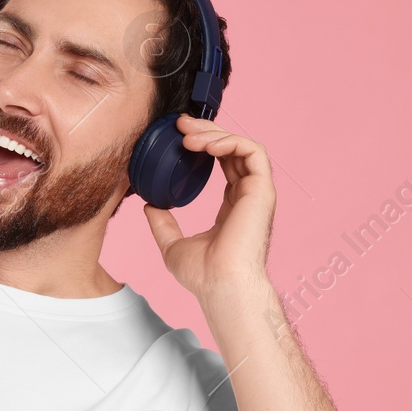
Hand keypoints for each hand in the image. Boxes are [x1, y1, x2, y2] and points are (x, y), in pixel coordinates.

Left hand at [144, 114, 276, 297]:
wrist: (220, 286)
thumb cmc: (204, 275)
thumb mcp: (173, 244)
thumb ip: (163, 224)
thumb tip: (149, 207)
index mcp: (233, 206)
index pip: (224, 163)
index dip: (204, 145)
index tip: (179, 136)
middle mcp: (247, 196)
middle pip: (232, 149)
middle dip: (207, 131)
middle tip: (181, 125)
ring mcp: (257, 192)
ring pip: (243, 146)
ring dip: (215, 134)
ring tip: (188, 135)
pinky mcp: (262, 191)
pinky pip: (253, 152)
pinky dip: (231, 142)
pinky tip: (207, 145)